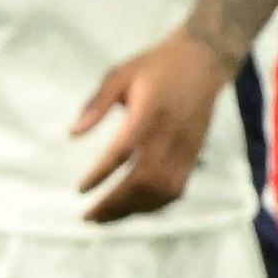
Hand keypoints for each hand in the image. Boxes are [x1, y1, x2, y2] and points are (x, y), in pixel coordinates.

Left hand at [70, 32, 235, 223]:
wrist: (204, 60)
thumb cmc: (156, 65)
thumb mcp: (120, 74)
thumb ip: (95, 104)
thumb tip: (72, 134)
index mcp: (149, 112)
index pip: (123, 151)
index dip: (101, 173)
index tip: (81, 190)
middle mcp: (170, 135)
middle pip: (144, 179)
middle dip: (115, 203)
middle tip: (88, 216)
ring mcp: (186, 148)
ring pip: (162, 190)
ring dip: (134, 209)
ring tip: (107, 217)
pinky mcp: (195, 154)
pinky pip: (176, 189)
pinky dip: (154, 205)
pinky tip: (134, 209)